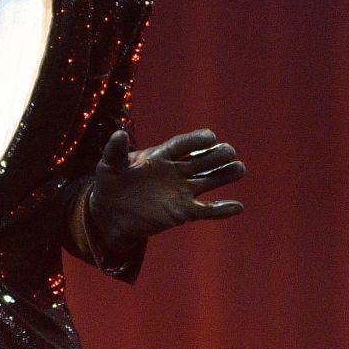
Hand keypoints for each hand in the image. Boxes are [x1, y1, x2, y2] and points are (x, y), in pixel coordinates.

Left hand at [87, 128, 244, 251]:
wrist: (111, 214)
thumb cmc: (110, 185)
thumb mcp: (108, 166)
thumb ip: (115, 151)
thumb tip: (118, 134)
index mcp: (161, 156)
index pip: (181, 146)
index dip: (195, 141)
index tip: (210, 136)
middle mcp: (176, 171)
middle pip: (200, 161)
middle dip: (215, 156)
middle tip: (229, 151)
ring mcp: (181, 191)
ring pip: (208, 181)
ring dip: (224, 175)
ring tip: (239, 169)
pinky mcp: (183, 212)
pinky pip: (205, 210)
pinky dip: (221, 209)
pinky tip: (237, 207)